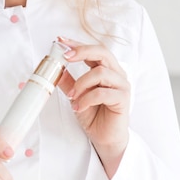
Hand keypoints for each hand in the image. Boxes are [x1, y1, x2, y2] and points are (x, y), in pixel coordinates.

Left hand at [57, 36, 130, 176]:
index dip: (77, 43)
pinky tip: (79, 107)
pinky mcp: (123, 99)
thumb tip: (56, 68)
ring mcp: (121, 85)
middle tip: (65, 57)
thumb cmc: (94, 114)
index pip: (93, 50)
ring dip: (81, 84)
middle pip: (102, 52)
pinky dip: (86, 99)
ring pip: (100, 72)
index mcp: (106, 69)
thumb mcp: (76, 95)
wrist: (105, 138)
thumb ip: (69, 81)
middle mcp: (116, 74)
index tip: (60, 40)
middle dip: (82, 52)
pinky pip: (102, 93)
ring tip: (72, 97)